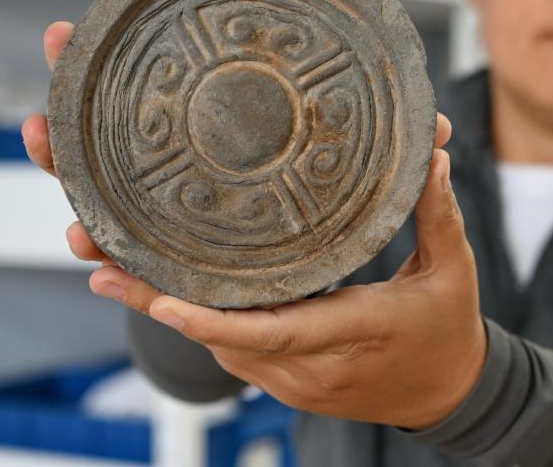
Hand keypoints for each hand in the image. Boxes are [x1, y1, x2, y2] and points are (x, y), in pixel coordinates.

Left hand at [22, 0, 487, 430]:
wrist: (449, 396)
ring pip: (218, 346)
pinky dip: (194, 320)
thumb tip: (432, 155)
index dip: (214, 319)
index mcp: (355, 332)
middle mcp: (313, 365)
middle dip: (158, 301)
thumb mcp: (453, 271)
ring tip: (107, 266)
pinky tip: (155, 287)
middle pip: (224, 338)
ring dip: (165, 307)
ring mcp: (295, 379)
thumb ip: (438, 213)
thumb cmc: (447, 330)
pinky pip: (232, 352)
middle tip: (99, 263)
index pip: (277, 332)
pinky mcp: (287, 379)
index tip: (162, 299)